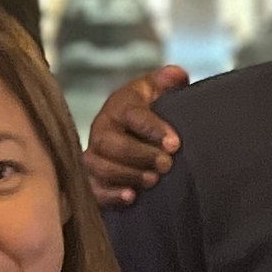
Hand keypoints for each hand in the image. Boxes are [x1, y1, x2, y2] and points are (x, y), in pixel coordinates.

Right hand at [83, 63, 189, 206]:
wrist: (135, 134)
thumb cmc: (148, 112)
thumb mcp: (157, 92)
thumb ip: (168, 81)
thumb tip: (178, 75)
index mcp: (119, 106)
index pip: (133, 115)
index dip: (152, 129)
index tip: (174, 143)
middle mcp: (102, 129)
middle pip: (112, 144)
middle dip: (141, 155)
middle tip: (167, 164)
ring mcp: (94, 155)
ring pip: (101, 166)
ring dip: (129, 174)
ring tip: (153, 180)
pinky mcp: (93, 179)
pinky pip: (93, 189)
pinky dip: (111, 194)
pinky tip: (131, 197)